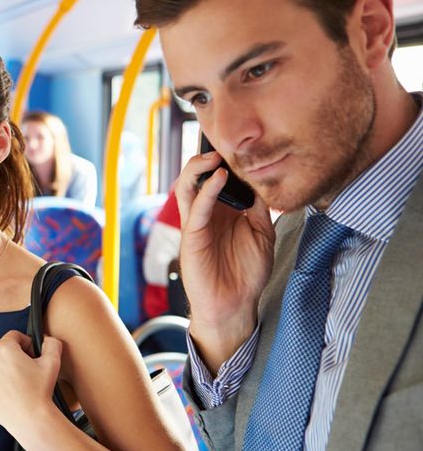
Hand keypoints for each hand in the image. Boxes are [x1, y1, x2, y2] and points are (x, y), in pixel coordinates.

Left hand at [0, 331, 61, 432]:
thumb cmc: (40, 390)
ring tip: (19, 385)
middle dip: (15, 358)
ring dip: (5, 372)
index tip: (33, 355)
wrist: (30, 420)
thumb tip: (46, 340)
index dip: (27, 344)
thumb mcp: (53, 362)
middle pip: (3, 352)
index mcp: (3, 348)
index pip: (15, 336)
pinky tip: (10, 394)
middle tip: (28, 372)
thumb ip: (51, 343)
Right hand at [174, 152, 274, 368]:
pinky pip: (196, 208)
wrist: (236, 305)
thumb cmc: (246, 274)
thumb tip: (261, 182)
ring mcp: (197, 224)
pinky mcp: (192, 236)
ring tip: (214, 156)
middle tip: (222, 147)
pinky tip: (218, 177)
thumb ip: (260, 209)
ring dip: (197, 168)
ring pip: (187, 187)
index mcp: (222, 211)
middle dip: (205, 158)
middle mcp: (207, 214)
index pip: (217, 179)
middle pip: (196, 177)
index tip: (240, 144)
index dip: (224, 161)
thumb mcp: (262, 235)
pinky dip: (207, 190)